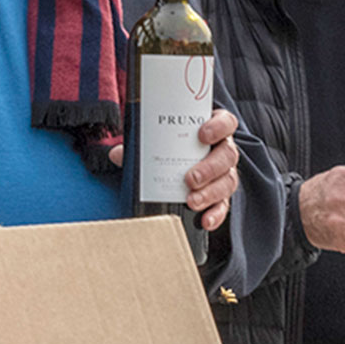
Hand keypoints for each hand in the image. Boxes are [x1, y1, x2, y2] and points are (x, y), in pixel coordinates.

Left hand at [107, 109, 239, 230]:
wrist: (175, 163)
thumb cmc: (170, 148)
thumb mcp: (158, 141)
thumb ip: (141, 145)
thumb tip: (117, 154)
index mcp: (213, 129)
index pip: (225, 122)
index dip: (218, 127)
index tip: (202, 135)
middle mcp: (223, 150)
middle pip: (227, 155)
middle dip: (209, 168)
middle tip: (190, 178)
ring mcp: (224, 173)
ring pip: (228, 181)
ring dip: (211, 192)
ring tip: (192, 201)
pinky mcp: (222, 195)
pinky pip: (224, 205)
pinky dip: (216, 214)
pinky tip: (205, 221)